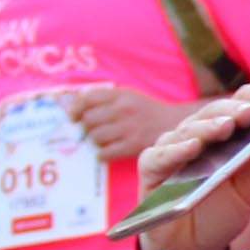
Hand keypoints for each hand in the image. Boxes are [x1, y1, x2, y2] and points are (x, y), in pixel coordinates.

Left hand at [68, 83, 187, 163]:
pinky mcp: (134, 146)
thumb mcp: (129, 97)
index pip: (87, 98)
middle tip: (90, 132)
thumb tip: (73, 106)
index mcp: (121, 95)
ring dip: (94, 141)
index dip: (75, 109)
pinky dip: (101, 155)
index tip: (72, 117)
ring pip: (96, 137)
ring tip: (100, 141)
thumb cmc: (147, 112)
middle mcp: (124, 109)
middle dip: (86, 127)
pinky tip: (105, 153)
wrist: (177, 126)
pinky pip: (106, 153)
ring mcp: (129, 128)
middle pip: (89, 120)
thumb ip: (105, 99)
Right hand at [130, 85, 249, 249]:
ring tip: (226, 126)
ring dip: (207, 127)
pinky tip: (193, 147)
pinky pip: (161, 155)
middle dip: (232, 110)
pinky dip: (177, 150)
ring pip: (188, 131)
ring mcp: (172, 149)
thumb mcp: (249, 189)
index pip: (236, 107)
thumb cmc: (224, 212)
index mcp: (224, 135)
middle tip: (249, 112)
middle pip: (213, 114)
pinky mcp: (151, 168)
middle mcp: (196, 135)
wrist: (196, 246)